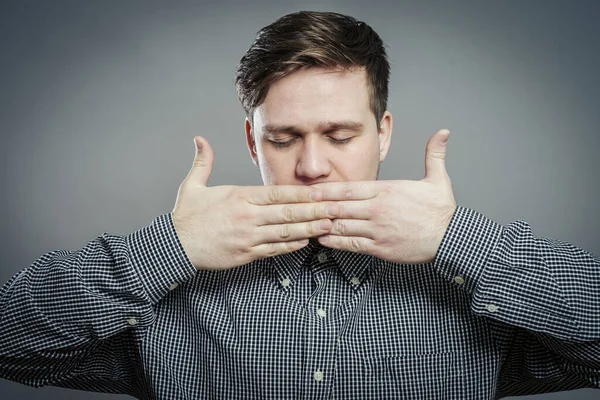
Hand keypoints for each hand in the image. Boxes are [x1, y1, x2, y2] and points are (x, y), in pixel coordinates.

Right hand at [172, 136, 339, 270]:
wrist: (174, 245)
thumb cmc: (186, 216)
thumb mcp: (192, 185)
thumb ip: (203, 162)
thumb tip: (200, 139)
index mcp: (239, 197)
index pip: (277, 193)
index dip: (302, 193)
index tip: (321, 192)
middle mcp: (247, 216)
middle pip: (287, 212)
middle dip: (314, 210)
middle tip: (336, 208)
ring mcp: (248, 236)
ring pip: (284, 232)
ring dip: (308, 228)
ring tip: (328, 225)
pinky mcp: (246, 254)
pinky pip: (274, 250)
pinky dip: (291, 246)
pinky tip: (306, 242)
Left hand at [313, 129, 456, 263]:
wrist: (451, 238)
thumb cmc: (442, 211)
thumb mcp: (438, 179)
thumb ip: (434, 155)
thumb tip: (443, 132)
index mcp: (386, 191)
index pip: (349, 189)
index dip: (327, 191)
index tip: (311, 191)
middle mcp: (377, 209)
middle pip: (340, 207)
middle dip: (319, 207)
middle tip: (300, 207)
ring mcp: (377, 229)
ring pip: (342, 226)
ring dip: (323, 225)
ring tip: (307, 223)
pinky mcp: (380, 248)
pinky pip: (351, 244)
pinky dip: (335, 242)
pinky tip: (322, 240)